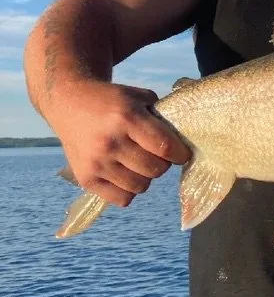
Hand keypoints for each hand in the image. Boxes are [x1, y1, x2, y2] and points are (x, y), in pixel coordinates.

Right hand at [49, 81, 191, 206]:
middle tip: (157, 155)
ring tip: (139, 163)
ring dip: (146, 177)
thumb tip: (182, 141)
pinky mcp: (86, 178)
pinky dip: (129, 190)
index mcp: (125, 117)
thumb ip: (161, 117)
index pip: (165, 147)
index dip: (180, 154)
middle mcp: (109, 142)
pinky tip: (124, 174)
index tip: (182, 154)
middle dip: (163, 163)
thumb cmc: (111, 101)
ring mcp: (96, 162)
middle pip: (155, 169)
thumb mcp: (138, 97)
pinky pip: (123, 199)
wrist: (69, 102)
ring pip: (141, 186)